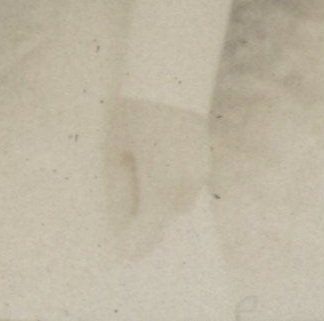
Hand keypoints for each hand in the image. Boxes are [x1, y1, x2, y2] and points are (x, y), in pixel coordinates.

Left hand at [107, 96, 210, 258]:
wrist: (169, 75)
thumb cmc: (133, 111)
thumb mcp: (116, 151)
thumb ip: (120, 194)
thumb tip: (120, 230)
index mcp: (161, 184)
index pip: (148, 233)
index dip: (132, 243)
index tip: (119, 248)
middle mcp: (186, 184)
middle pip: (164, 216)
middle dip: (147, 209)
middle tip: (127, 180)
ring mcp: (200, 172)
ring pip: (178, 201)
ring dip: (162, 193)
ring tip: (143, 157)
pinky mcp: (206, 159)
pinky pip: (187, 183)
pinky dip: (173, 178)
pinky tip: (159, 149)